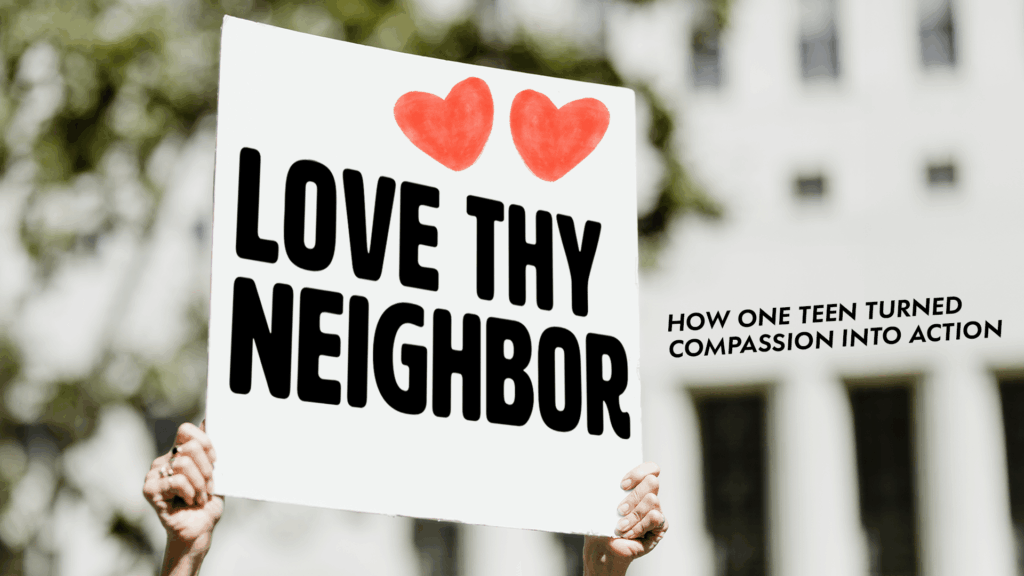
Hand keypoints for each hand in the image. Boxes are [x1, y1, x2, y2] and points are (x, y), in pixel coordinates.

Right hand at [143, 421, 222, 552]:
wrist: (199, 529)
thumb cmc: (206, 502)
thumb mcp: (215, 472)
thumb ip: (210, 448)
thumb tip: (209, 418)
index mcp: (178, 452)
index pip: (186, 430)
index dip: (206, 442)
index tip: (215, 461)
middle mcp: (164, 460)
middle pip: (190, 447)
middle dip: (207, 468)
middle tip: (208, 486)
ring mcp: (154, 473)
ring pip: (184, 464)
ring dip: (200, 484)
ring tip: (200, 496)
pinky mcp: (149, 489)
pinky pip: (177, 480)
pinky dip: (191, 492)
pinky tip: (190, 501)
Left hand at [583, 462, 667, 575]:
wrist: (602, 549)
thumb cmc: (600, 524)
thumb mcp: (599, 501)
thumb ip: (602, 484)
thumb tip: (592, 467)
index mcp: (636, 486)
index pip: (650, 468)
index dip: (638, 473)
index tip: (622, 485)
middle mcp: (648, 496)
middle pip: (652, 482)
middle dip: (633, 497)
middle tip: (619, 510)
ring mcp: (656, 510)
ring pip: (652, 500)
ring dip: (633, 515)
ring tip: (621, 527)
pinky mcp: (661, 527)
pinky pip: (655, 517)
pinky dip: (639, 526)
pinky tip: (629, 534)